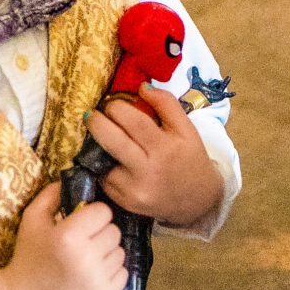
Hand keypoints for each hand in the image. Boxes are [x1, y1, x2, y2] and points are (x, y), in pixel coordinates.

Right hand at [6, 182, 124, 289]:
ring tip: (89, 258)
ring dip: (108, 252)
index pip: (104, 212)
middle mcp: (85, 257)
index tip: (83, 222)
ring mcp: (97, 279)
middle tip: (86, 241)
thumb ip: (52, 194)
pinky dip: (112, 271)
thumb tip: (74, 177)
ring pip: (121, 252)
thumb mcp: (31, 219)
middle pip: (114, 231)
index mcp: (68, 236)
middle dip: (102, 233)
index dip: (94, 215)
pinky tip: (94, 273)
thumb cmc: (28, 257)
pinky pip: (123, 273)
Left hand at [84, 86, 223, 227]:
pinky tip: (113, 160)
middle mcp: (148, 171)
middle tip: (92, 115)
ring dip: (98, 146)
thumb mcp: (186, 128)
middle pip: (112, 141)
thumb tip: (141, 86)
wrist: (197, 199)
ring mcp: (134, 190)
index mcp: (165, 149)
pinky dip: (104, 167)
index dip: (117, 108)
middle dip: (96, 123)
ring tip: (104, 138)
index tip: (112, 104)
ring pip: (103, 162)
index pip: (134, 123)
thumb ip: (166, 103)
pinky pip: (105, 179)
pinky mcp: (125, 202)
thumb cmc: (189, 158)